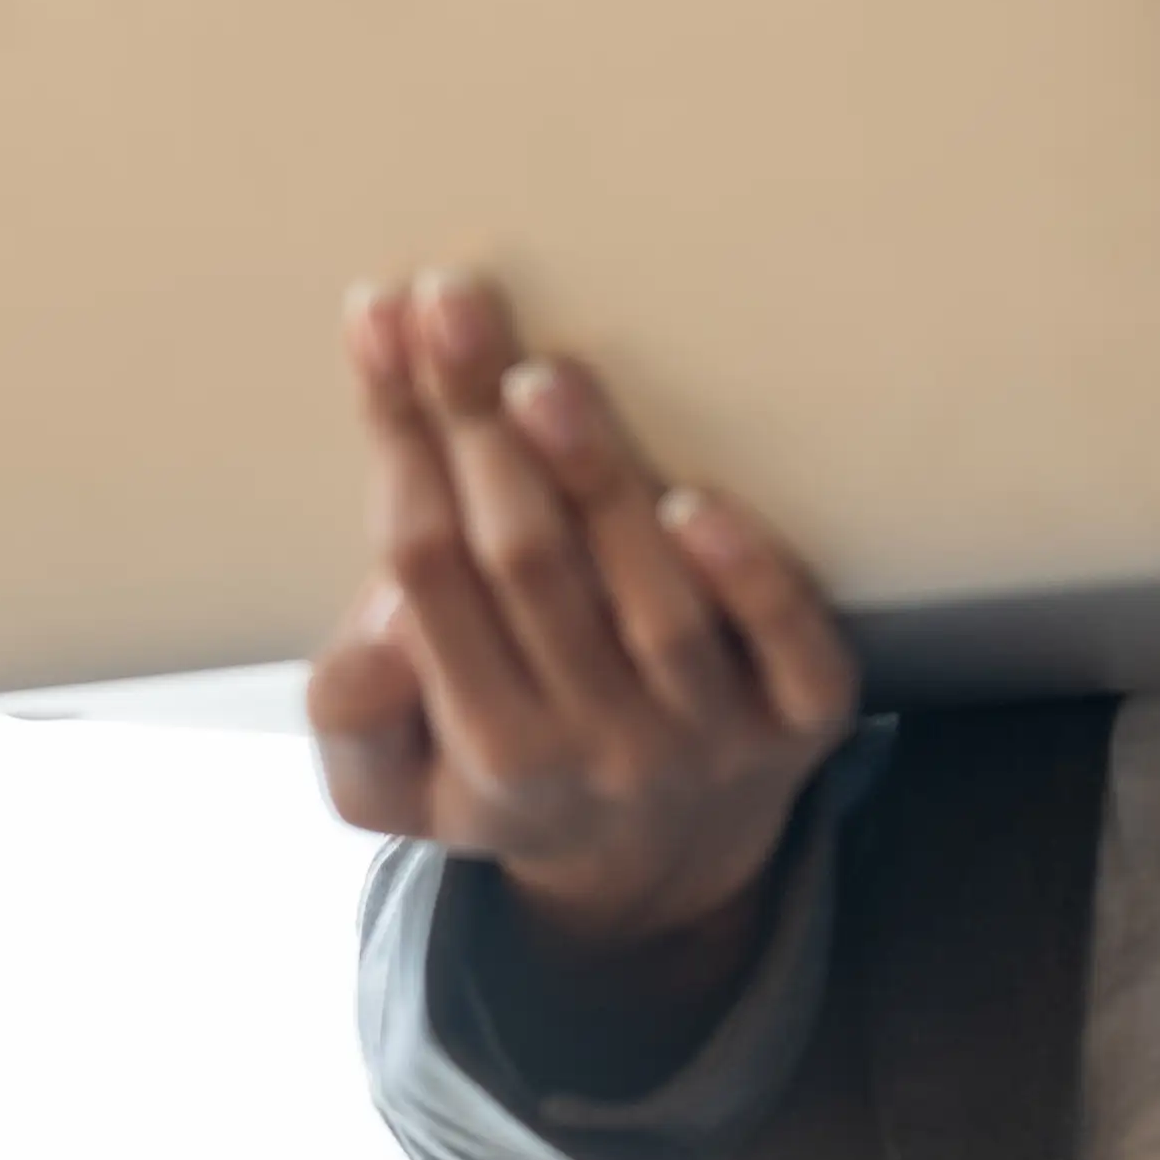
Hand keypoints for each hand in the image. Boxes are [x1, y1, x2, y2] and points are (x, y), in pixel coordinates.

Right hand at [305, 272, 860, 1029]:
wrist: (669, 860)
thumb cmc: (515, 767)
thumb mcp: (396, 782)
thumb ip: (352, 723)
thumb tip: (372, 647)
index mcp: (489, 751)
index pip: (429, 569)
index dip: (399, 442)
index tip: (380, 321)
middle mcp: (599, 748)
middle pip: (525, 564)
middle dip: (476, 423)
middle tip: (453, 299)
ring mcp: (709, 734)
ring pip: (649, 602)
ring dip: (595, 481)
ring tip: (543, 375)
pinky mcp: (807, 716)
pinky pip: (787, 651)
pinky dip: (749, 580)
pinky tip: (702, 501)